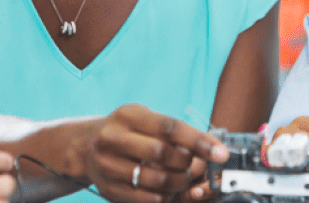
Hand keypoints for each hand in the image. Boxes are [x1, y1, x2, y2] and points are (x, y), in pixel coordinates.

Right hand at [82, 104, 229, 202]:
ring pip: (155, 179)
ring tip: (182, 178)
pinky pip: (146, 198)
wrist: (87, 147)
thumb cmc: (128, 132)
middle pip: (162, 153)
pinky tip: (168, 190)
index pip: (169, 127)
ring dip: (179, 182)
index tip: (221, 153)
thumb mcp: (145, 120)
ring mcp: (107, 164)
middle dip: (187, 163)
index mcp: (128, 115)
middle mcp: (113, 138)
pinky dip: (165, 197)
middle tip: (195, 166)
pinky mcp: (108, 188)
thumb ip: (174, 132)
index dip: (199, 141)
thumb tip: (213, 148)